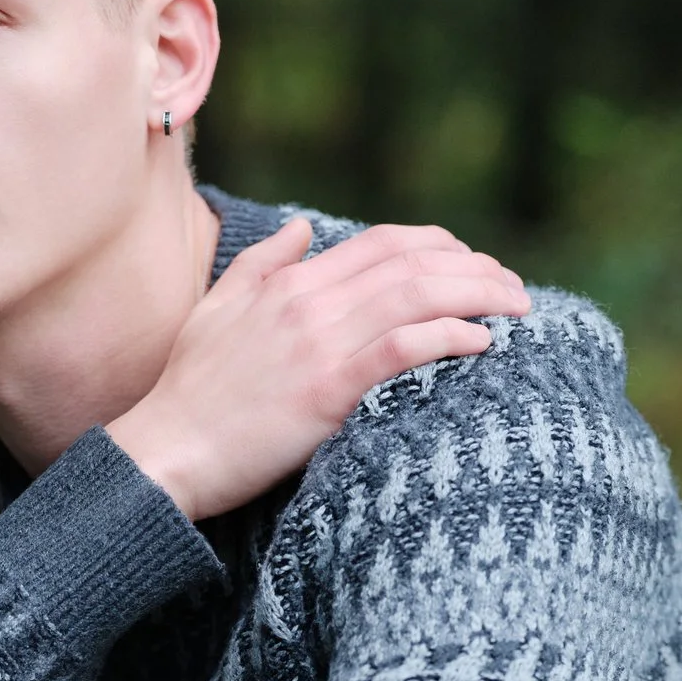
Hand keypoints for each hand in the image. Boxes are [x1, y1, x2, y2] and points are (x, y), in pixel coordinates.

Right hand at [107, 213, 529, 521]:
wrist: (166, 452)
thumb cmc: (188, 392)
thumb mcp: (216, 309)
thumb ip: (261, 264)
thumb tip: (300, 228)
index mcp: (290, 281)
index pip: (383, 243)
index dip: (439, 246)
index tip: (473, 263)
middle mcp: (310, 301)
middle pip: (413, 263)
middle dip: (475, 267)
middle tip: (512, 286)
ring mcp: (320, 343)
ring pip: (418, 296)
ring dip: (478, 295)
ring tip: (516, 308)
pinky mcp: (328, 389)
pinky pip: (403, 348)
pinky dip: (450, 336)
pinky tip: (482, 342)